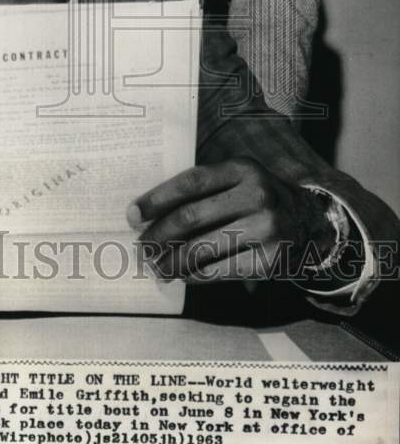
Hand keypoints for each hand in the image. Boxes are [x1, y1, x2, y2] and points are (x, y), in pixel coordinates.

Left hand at [127, 158, 335, 282]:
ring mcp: (267, 228)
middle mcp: (257, 194)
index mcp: (242, 168)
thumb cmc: (258, 200)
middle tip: (140, 248)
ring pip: (202, 248)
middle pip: (191, 216)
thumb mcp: (238, 181)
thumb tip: (149, 215)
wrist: (312, 223)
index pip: (190, 182)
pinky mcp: (271, 261)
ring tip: (154, 266)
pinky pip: (220, 271)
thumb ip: (203, 191)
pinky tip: (181, 274)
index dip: (157, 199)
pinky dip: (195, 274)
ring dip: (171, 260)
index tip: (132, 214)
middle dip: (158, 235)